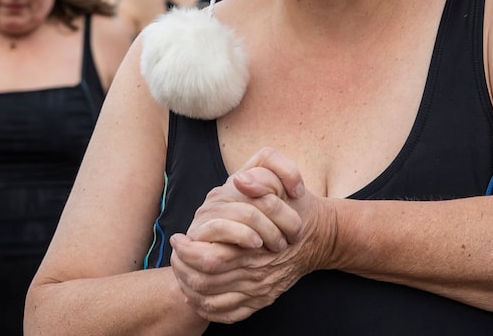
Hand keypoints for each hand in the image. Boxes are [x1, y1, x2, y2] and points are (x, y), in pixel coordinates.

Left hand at [171, 148, 335, 323]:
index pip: (209, 258)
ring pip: (211, 299)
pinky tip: (195, 295)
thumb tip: (240, 179)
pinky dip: (206, 308)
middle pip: (204, 281)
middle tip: (174, 255)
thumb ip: (262, 178)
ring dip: (189, 287)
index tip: (178, 238)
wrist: (318, 236)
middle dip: (181, 268)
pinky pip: (227, 314)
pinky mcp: (261, 300)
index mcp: (253, 247)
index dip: (186, 250)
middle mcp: (255, 273)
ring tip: (180, 271)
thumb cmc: (295, 208)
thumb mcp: (282, 184)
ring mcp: (259, 290)